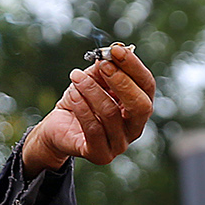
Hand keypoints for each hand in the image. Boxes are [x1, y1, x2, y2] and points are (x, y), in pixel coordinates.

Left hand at [22, 45, 155, 172]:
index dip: (133, 67)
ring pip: (111, 114)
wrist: (58, 127)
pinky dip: (81, 107)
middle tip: (103, 65)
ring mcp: (120, 144)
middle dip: (121, 82)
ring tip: (76, 77)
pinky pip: (93, 129)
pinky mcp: (100, 154)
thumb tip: (111, 54)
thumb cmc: (81, 102)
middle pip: (140, 105)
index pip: (147, 85)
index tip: (116, 50)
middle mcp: (135, 127)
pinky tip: (72, 94)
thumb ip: (104, 68)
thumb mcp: (94, 80)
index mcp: (139, 106)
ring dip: (92, 90)